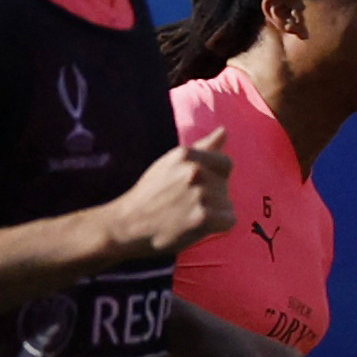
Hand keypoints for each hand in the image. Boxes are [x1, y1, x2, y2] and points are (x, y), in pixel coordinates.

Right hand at [101, 133, 234, 257]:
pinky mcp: (203, 216)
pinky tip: (195, 225)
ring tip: (185, 214)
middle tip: (182, 204)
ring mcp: (199, 193)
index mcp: (186, 154)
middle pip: (225, 186)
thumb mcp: (171, 163)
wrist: (127, 224)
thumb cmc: (152, 193)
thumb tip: (224, 131)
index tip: (192, 187)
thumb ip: (202, 148)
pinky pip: (229, 220)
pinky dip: (217, 226)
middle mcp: (194, 170)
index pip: (226, 164)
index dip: (213, 178)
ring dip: (212, 213)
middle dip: (211, 197)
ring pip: (227, 204)